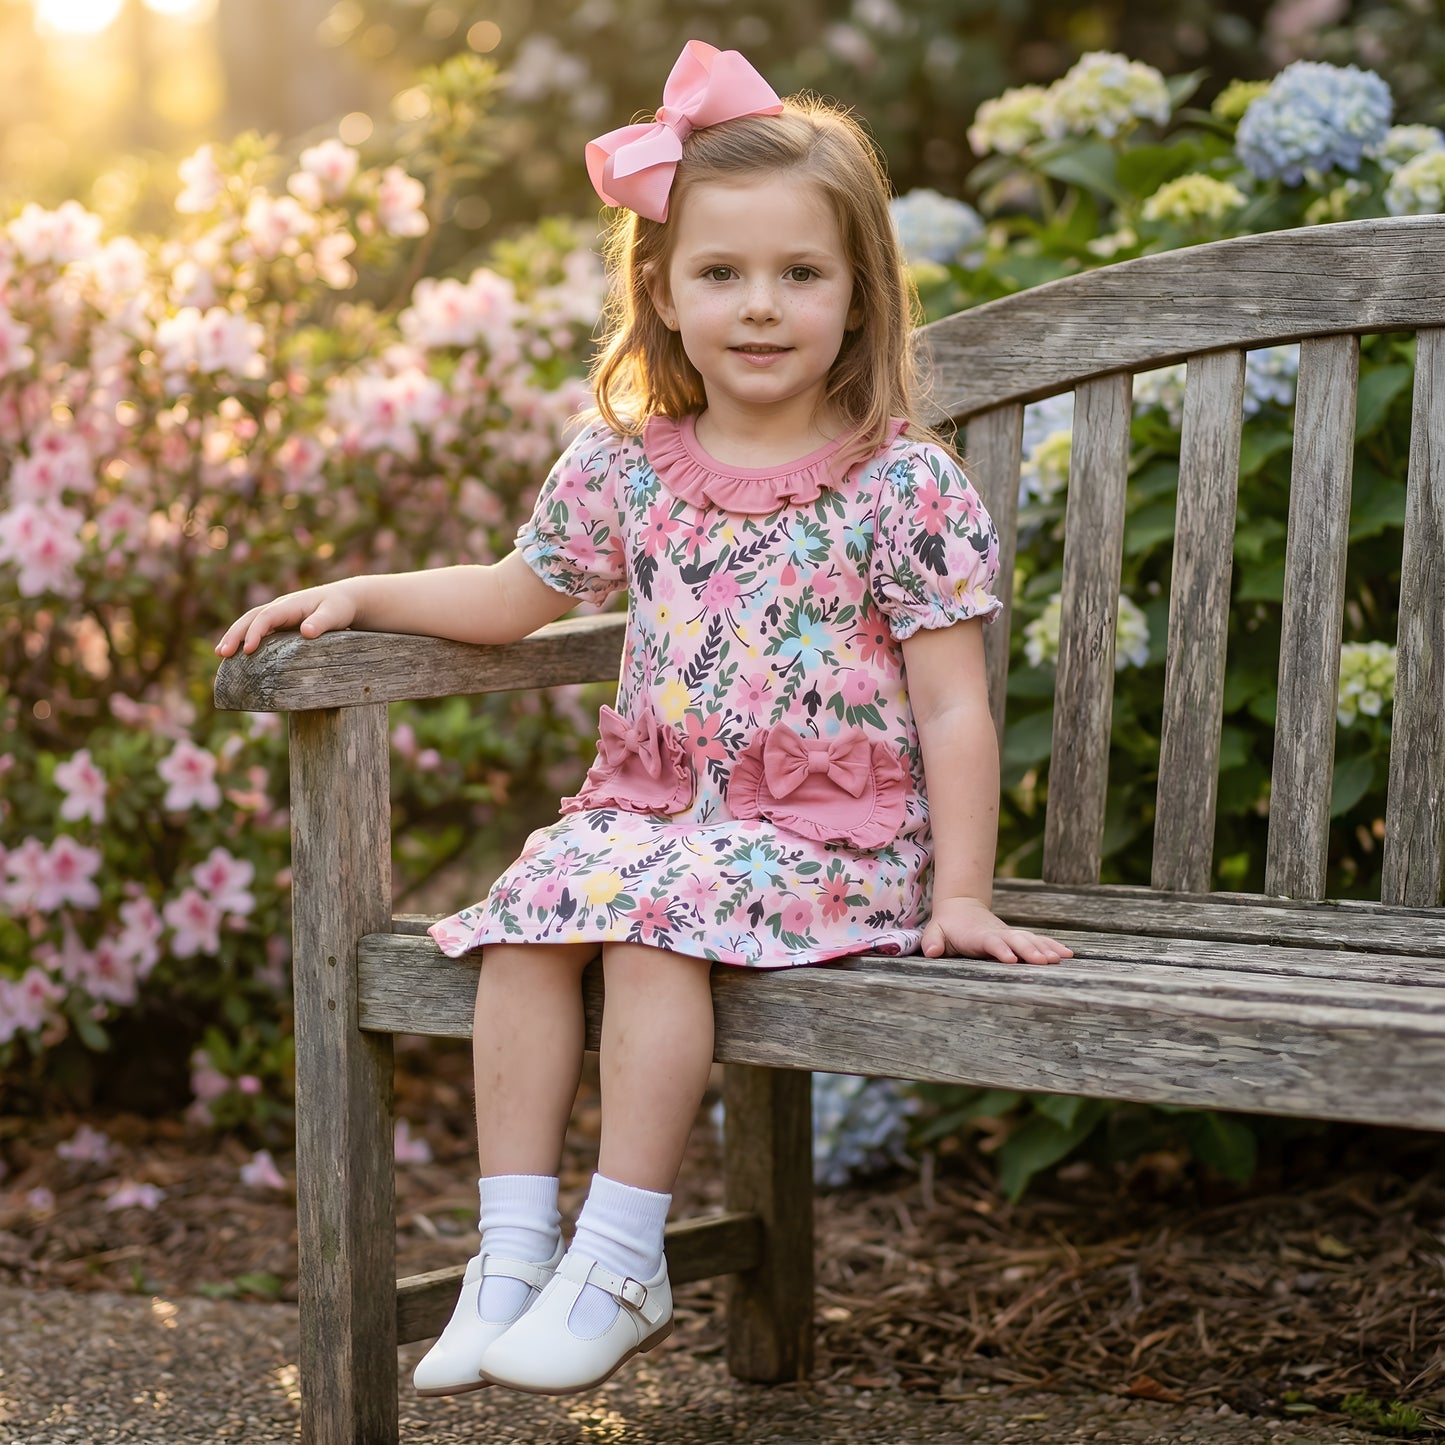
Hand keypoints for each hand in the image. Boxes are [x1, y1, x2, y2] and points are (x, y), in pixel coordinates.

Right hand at [215, 581, 359, 657]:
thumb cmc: (340, 607)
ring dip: (234, 636)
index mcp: (290, 604)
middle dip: (235, 634)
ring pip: (250, 622)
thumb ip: (322, 622)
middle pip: (251, 618)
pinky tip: (235, 654)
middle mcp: (279, 607)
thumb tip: (307, 632)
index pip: (267, 616)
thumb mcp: (335, 614)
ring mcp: (277, 615)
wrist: (344, 600)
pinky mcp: (279, 623)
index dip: (255, 632)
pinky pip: (257, 630)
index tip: (248, 650)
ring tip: (220, 654)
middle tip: (222, 653)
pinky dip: (244, 639)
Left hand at [920, 896, 1073, 964]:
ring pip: (1030, 940)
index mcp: (978, 936)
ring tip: (1061, 959)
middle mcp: (998, 934)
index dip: (1000, 949)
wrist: (961, 908)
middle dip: (1030, 950)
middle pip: (1016, 941)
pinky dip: (1052, 946)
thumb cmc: (947, 926)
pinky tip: (1068, 954)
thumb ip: (933, 941)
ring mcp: (1009, 935)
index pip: (990, 942)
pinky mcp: (1017, 938)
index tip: (1011, 959)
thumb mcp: (935, 932)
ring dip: (1045, 949)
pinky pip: (1037, 941)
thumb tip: (931, 952)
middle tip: (1044, 962)